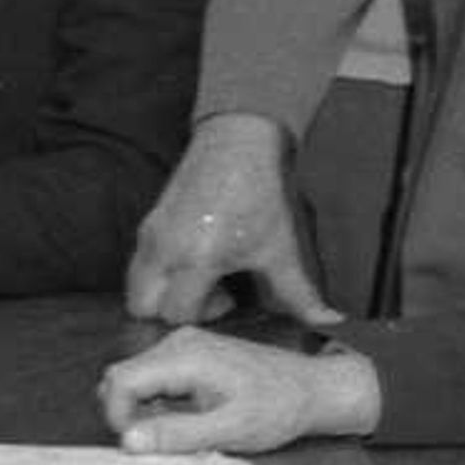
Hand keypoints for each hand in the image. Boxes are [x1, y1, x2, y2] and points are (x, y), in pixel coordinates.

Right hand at [100, 328, 377, 454]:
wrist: (313, 389)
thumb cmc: (279, 409)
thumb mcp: (230, 430)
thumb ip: (177, 435)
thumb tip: (128, 442)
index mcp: (186, 356)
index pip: (120, 382)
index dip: (118, 418)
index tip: (138, 446)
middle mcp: (179, 342)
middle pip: (120, 377)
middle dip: (126, 414)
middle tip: (157, 444)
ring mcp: (184, 344)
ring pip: (134, 378)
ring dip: (141, 410)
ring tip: (177, 432)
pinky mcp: (190, 353)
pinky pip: (153, 376)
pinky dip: (156, 402)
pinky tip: (186, 418)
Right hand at [125, 114, 337, 327]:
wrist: (238, 142)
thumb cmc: (261, 194)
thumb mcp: (281, 249)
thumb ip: (299, 294)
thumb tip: (329, 322)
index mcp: (196, 259)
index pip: (176, 314)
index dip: (204, 315)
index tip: (229, 299)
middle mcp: (164, 249)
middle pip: (140, 307)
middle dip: (171, 312)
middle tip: (207, 295)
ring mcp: (150, 234)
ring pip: (135, 285)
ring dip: (161, 293)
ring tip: (200, 277)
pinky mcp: (148, 222)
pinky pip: (140, 263)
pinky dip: (159, 273)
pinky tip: (194, 257)